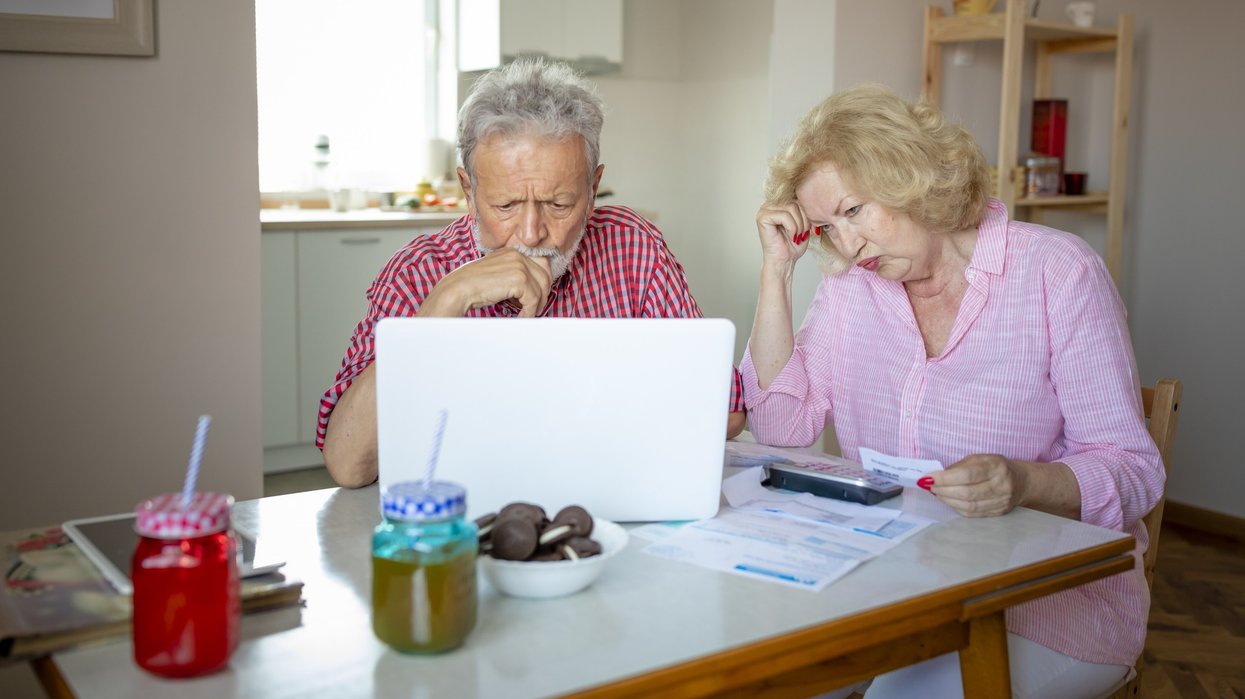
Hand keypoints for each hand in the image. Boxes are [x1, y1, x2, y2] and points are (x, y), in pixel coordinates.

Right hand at [421, 248, 552, 316]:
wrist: (459, 289)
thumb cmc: (475, 285)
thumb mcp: (499, 273)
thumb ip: (516, 274)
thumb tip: (536, 287)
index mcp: (513, 251)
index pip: (542, 263)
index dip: (542, 281)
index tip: (538, 295)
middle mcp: (518, 254)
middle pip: (545, 276)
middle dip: (543, 294)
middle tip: (534, 307)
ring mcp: (520, 266)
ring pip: (541, 289)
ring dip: (536, 305)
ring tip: (527, 314)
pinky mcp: (519, 279)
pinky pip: (534, 299)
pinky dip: (529, 311)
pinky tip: (521, 316)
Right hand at [755, 202, 811, 268]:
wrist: (784, 261)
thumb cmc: (793, 244)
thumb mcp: (804, 222)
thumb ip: (804, 208)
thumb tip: (811, 196)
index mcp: (779, 203)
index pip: (798, 198)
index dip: (806, 213)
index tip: (808, 228)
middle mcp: (770, 204)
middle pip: (795, 201)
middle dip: (804, 219)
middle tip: (802, 234)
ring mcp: (764, 210)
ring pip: (791, 207)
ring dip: (799, 224)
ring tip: (797, 236)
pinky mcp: (762, 218)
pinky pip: (784, 216)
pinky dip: (792, 227)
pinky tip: (791, 236)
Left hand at [927, 454, 1027, 517]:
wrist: (1022, 482)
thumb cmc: (996, 467)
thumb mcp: (980, 458)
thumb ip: (959, 466)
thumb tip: (936, 476)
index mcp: (996, 467)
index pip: (966, 475)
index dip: (944, 479)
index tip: (927, 478)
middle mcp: (1001, 485)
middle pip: (966, 493)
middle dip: (943, 490)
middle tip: (929, 487)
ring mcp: (1001, 501)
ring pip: (969, 506)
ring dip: (948, 500)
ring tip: (937, 493)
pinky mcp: (998, 512)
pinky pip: (973, 513)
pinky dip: (957, 507)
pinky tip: (949, 500)